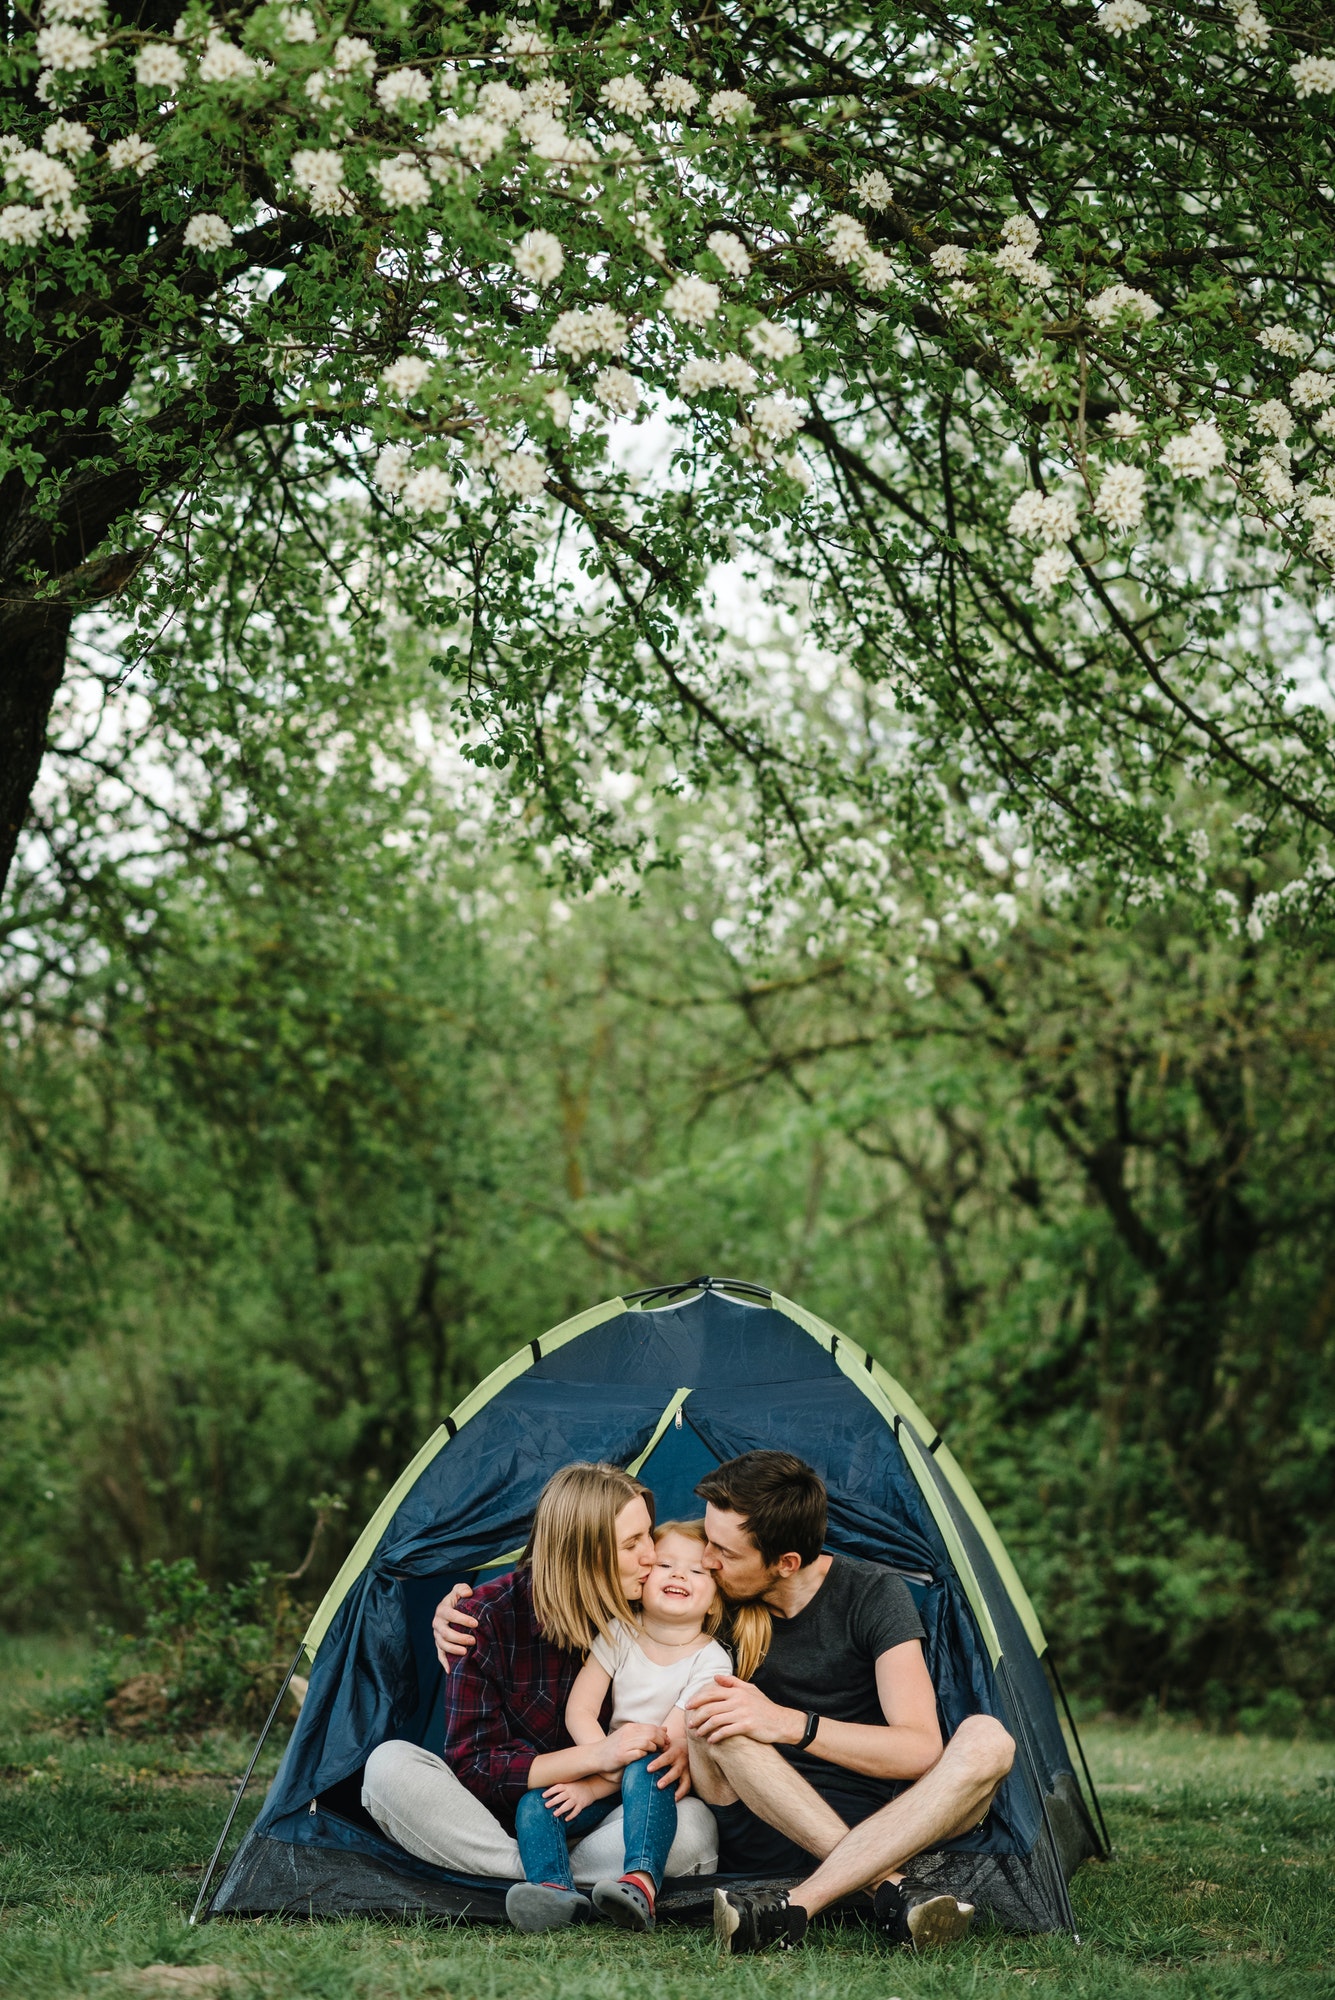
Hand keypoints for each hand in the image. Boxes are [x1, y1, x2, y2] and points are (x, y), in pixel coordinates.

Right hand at [431, 1582, 479, 1672]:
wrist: (452, 1610)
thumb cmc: (458, 1600)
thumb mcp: (459, 1591)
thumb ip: (462, 1588)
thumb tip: (468, 1593)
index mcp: (442, 1609)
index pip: (450, 1614)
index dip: (462, 1619)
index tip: (475, 1623)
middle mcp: (437, 1623)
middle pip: (445, 1633)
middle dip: (459, 1637)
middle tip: (473, 1640)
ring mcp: (437, 1635)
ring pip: (442, 1645)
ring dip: (454, 1649)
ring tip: (466, 1651)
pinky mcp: (439, 1645)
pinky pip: (440, 1655)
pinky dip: (444, 1663)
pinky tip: (450, 1670)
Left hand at [541, 1778, 599, 1820]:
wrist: (592, 1787)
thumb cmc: (578, 1786)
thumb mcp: (570, 1784)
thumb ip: (561, 1787)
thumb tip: (549, 1790)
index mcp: (567, 1786)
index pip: (557, 1788)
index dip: (550, 1791)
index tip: (543, 1795)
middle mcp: (571, 1792)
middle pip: (561, 1797)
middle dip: (553, 1801)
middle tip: (546, 1805)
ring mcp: (576, 1799)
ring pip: (568, 1805)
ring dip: (561, 1809)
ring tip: (555, 1814)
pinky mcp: (582, 1804)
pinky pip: (576, 1811)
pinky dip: (571, 1815)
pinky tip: (566, 1819)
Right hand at [600, 1721, 666, 1770]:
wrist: (595, 1755)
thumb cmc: (614, 1747)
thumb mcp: (629, 1736)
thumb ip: (646, 1733)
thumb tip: (665, 1729)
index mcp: (630, 1727)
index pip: (652, 1727)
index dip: (662, 1735)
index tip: (666, 1742)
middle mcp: (628, 1733)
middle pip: (652, 1734)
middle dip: (662, 1742)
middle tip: (664, 1749)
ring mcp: (625, 1744)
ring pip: (647, 1743)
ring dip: (655, 1749)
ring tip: (656, 1754)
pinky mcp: (622, 1756)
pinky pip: (639, 1754)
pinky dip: (645, 1756)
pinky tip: (646, 1759)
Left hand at [647, 1736, 690, 1800]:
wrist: (687, 1745)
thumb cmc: (671, 1747)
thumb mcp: (665, 1745)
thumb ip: (656, 1750)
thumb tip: (639, 1754)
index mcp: (675, 1751)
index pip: (666, 1757)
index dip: (658, 1763)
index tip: (648, 1769)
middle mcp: (682, 1761)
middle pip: (676, 1771)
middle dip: (667, 1779)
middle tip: (658, 1785)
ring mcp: (688, 1770)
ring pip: (685, 1782)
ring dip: (679, 1791)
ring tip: (672, 1798)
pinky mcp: (691, 1777)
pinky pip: (688, 1787)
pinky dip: (682, 1794)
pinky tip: (675, 1800)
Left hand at [685, 1674, 801, 1746]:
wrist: (782, 1721)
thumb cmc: (764, 1706)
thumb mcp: (750, 1690)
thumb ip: (732, 1683)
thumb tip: (716, 1677)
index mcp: (737, 1691)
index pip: (712, 1692)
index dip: (697, 1699)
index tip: (688, 1705)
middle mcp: (738, 1700)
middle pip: (710, 1707)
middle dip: (697, 1716)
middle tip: (690, 1723)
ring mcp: (742, 1713)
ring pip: (716, 1720)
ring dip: (704, 1728)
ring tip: (697, 1733)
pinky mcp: (747, 1726)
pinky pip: (726, 1731)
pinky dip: (716, 1736)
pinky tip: (711, 1740)